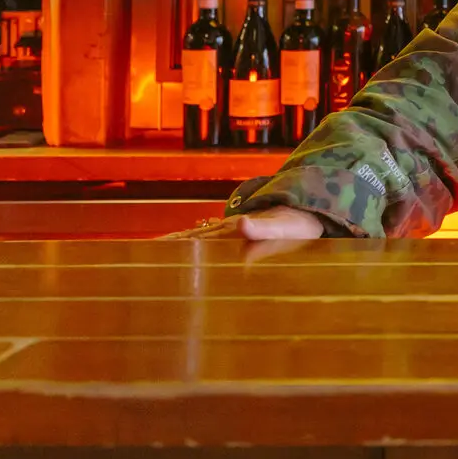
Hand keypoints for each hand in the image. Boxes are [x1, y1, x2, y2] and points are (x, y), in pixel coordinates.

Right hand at [168, 207, 326, 240]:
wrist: (313, 209)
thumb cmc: (299, 223)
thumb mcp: (283, 227)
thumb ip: (263, 227)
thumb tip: (242, 224)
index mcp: (235, 227)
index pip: (200, 236)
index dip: (178, 241)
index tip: (155, 246)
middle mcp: (231, 226)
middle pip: (195, 235)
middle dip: (172, 242)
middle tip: (144, 250)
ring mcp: (235, 228)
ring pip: (201, 235)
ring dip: (181, 242)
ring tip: (159, 247)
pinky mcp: (242, 231)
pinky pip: (214, 237)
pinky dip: (197, 242)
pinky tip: (191, 244)